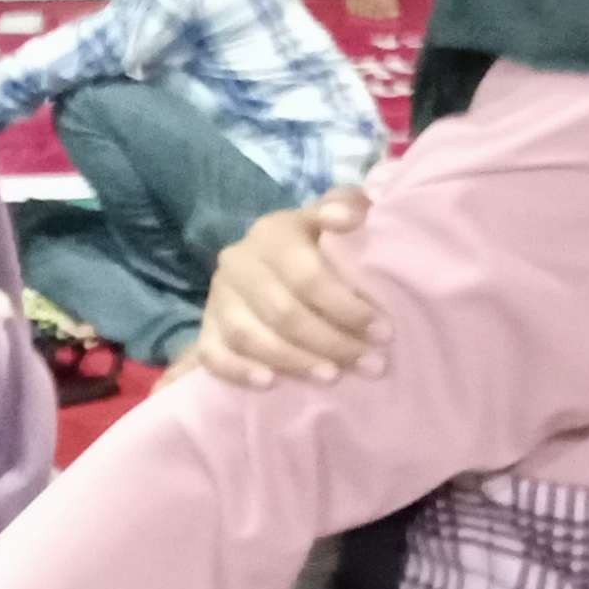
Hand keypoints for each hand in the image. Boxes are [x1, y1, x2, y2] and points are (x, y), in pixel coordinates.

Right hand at [197, 187, 386, 389]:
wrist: (268, 258)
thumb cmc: (315, 242)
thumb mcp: (332, 214)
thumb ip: (345, 204)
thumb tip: (348, 217)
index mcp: (272, 233)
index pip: (307, 276)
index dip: (346, 308)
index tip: (383, 333)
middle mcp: (238, 263)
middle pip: (283, 312)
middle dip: (331, 343)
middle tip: (371, 365)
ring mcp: (218, 298)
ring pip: (249, 336)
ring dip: (294, 362)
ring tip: (332, 378)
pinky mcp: (205, 327)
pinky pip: (213, 354)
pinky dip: (239, 371)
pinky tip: (270, 384)